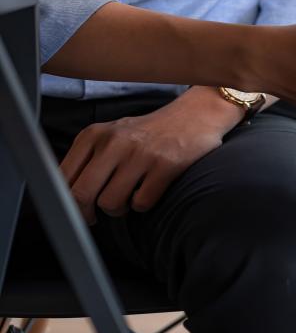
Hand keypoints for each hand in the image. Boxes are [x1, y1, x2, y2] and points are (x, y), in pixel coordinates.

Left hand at [60, 88, 241, 222]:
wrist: (195, 115)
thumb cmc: (150, 132)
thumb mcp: (112, 135)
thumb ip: (89, 159)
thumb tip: (67, 195)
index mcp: (95, 135)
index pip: (63, 178)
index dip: (66, 201)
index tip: (77, 209)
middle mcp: (114, 142)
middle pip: (82, 194)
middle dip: (86, 213)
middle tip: (95, 217)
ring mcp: (140, 154)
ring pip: (110, 203)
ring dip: (119, 209)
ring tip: (129, 197)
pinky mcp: (165, 165)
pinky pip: (141, 203)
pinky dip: (143, 204)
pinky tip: (149, 191)